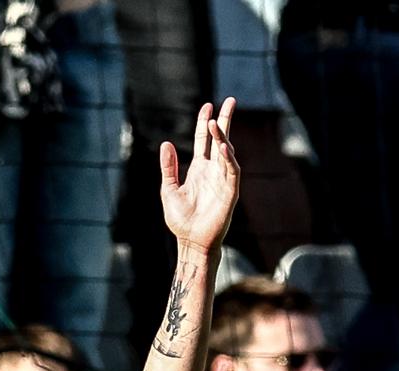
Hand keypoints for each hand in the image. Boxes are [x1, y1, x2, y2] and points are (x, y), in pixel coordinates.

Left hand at [160, 99, 240, 254]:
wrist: (190, 241)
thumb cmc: (180, 220)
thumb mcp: (168, 189)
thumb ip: (168, 168)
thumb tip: (165, 143)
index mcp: (199, 169)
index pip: (204, 141)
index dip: (205, 123)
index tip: (207, 106)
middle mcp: (213, 171)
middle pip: (221, 140)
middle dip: (225, 120)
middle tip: (230, 100)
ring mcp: (223, 180)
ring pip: (226, 152)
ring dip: (222, 137)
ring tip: (217, 122)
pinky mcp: (230, 192)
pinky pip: (232, 171)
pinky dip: (228, 158)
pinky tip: (223, 147)